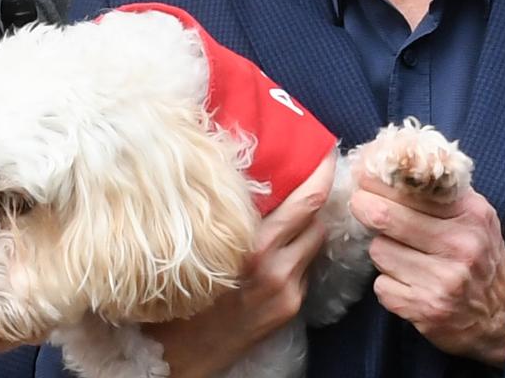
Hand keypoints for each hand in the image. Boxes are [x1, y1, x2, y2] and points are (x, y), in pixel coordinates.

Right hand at [143, 153, 332, 377]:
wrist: (182, 353)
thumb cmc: (178, 292)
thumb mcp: (202, 245)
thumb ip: (230, 215)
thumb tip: (251, 179)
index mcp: (251, 246)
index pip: (304, 203)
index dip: (321, 174)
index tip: (326, 152)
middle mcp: (275, 267)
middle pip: (315, 218)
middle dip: (316, 195)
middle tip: (313, 173)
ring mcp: (287, 289)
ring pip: (313, 241)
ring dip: (306, 225)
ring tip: (289, 213)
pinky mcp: (291, 306)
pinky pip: (305, 267)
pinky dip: (297, 253)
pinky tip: (277, 250)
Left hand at [350, 172, 504, 367]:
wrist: (500, 314)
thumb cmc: (481, 255)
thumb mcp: (476, 214)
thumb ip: (444, 191)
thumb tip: (397, 164)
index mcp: (471, 214)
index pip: (413, 188)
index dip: (380, 180)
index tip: (363, 174)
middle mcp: (460, 246)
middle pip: (386, 217)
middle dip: (364, 206)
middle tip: (358, 203)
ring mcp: (442, 280)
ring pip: (380, 251)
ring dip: (382, 251)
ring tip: (401, 254)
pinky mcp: (425, 309)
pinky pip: (381, 286)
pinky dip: (388, 283)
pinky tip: (406, 282)